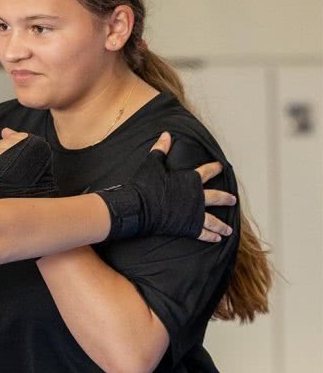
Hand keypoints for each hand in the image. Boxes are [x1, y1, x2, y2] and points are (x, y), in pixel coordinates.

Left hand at [0, 129, 58, 198]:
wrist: (35, 190)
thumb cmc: (36, 171)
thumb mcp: (33, 150)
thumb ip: (17, 137)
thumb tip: (4, 130)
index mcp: (25, 139)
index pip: (9, 137)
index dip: (12, 148)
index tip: (19, 157)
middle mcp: (13, 145)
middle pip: (0, 145)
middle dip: (4, 154)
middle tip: (14, 165)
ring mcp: (3, 155)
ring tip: (9, 172)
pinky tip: (2, 176)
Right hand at [97, 132, 236, 241]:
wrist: (140, 207)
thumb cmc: (145, 185)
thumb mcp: (152, 164)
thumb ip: (161, 149)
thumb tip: (166, 134)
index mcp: (190, 180)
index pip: (207, 171)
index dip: (215, 168)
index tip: (222, 166)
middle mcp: (197, 197)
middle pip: (216, 197)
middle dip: (226, 198)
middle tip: (233, 200)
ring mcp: (194, 213)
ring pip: (214, 220)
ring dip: (222, 225)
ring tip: (229, 229)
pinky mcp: (189, 227)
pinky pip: (203, 233)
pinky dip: (211, 236)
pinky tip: (217, 238)